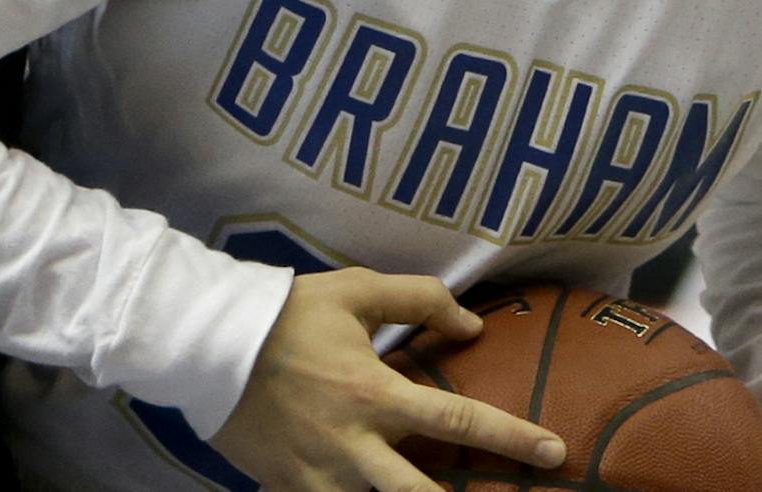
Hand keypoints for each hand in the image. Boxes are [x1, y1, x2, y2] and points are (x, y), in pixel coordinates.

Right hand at [213, 269, 565, 490]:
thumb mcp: (356, 290)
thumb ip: (419, 300)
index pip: (459, 422)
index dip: (512, 438)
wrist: (208, 342)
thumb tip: (474, 323)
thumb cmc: (288, 312)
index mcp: (375, 394)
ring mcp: (321, 477)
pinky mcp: (290, 490)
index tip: (553, 452)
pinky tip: (364, 488)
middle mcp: (354, 446)